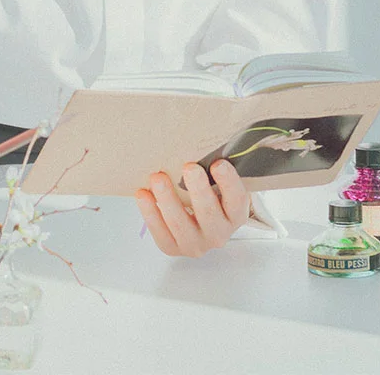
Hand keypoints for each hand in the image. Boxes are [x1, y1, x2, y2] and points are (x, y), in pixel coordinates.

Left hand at [134, 158, 250, 256]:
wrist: (199, 219)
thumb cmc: (210, 191)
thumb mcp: (219, 179)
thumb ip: (216, 163)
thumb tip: (206, 131)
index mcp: (236, 214)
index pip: (237, 200)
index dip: (229, 183)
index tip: (218, 163)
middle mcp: (219, 233)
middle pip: (209, 213)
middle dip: (198, 190)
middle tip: (189, 166)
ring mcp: (196, 244)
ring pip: (181, 224)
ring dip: (168, 200)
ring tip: (157, 177)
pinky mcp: (174, 248)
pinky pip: (161, 234)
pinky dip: (150, 213)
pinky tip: (142, 193)